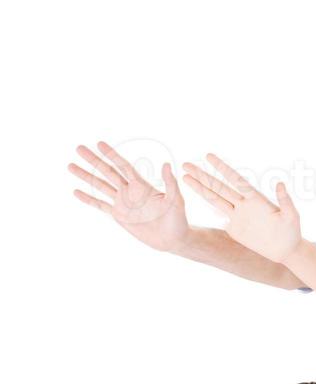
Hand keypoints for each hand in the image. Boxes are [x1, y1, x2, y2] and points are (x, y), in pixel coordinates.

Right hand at [70, 141, 187, 252]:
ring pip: (100, 186)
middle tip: (78, 148)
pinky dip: (88, 199)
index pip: (123, 166)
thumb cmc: (178, 219)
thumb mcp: (176, 200)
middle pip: (107, 172)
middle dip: (93, 160)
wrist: (172, 239)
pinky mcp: (119, 215)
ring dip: (86, 176)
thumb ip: (170, 183)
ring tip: (70, 166)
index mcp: (142, 185)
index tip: (99, 143)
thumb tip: (166, 164)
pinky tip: (76, 191)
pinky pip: (100, 205)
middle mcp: (130, 191)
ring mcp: (123, 203)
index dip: (111, 155)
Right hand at [181, 155, 302, 262]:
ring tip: (184, 176)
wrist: (286, 250)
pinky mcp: (235, 228)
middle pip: (218, 186)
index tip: (208, 155)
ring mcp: (238, 215)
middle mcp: (244, 204)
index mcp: (255, 198)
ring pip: (214, 199)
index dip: (222, 168)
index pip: (235, 180)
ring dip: (199, 188)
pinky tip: (197, 195)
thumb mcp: (291, 216)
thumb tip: (280, 183)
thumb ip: (285, 201)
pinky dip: (208, 206)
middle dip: (202, 175)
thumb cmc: (292, 232)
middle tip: (185, 163)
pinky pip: (220, 215)